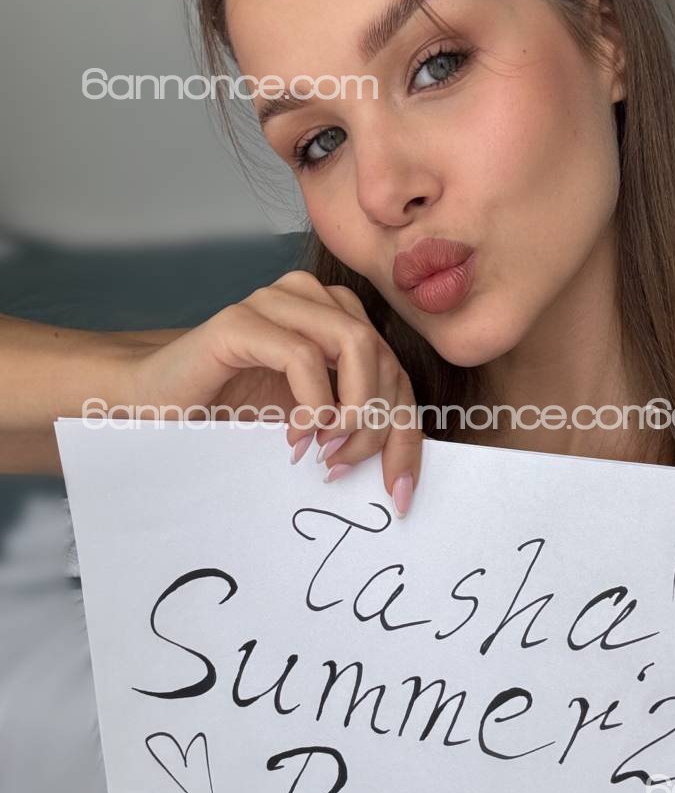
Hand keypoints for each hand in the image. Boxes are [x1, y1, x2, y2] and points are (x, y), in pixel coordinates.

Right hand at [127, 270, 421, 515]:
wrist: (150, 403)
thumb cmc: (229, 413)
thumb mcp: (309, 424)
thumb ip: (353, 426)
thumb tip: (402, 470)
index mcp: (336, 319)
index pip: (396, 373)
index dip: (407, 435)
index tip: (401, 492)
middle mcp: (312, 300)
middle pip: (386, 359)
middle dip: (379, 428)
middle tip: (346, 471)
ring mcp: (276, 302)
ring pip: (357, 345)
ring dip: (354, 412)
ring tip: (326, 453)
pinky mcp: (241, 320)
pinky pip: (303, 356)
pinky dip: (313, 402)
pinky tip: (295, 435)